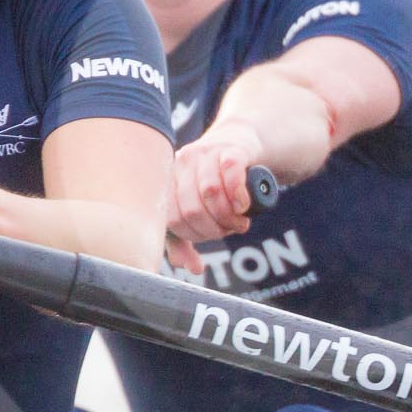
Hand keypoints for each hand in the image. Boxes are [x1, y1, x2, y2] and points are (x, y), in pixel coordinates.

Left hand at [167, 124, 264, 244]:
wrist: (241, 143)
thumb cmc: (216, 181)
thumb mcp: (195, 206)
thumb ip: (184, 237)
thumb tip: (187, 267)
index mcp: (168, 180)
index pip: (172, 220)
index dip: (194, 236)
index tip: (211, 237)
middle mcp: (182, 163)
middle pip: (192, 209)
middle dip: (214, 229)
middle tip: (229, 230)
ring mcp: (206, 153)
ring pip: (211, 192)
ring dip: (228, 216)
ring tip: (239, 221)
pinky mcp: (231, 148)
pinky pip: (231, 173)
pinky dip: (239, 195)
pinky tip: (244, 205)